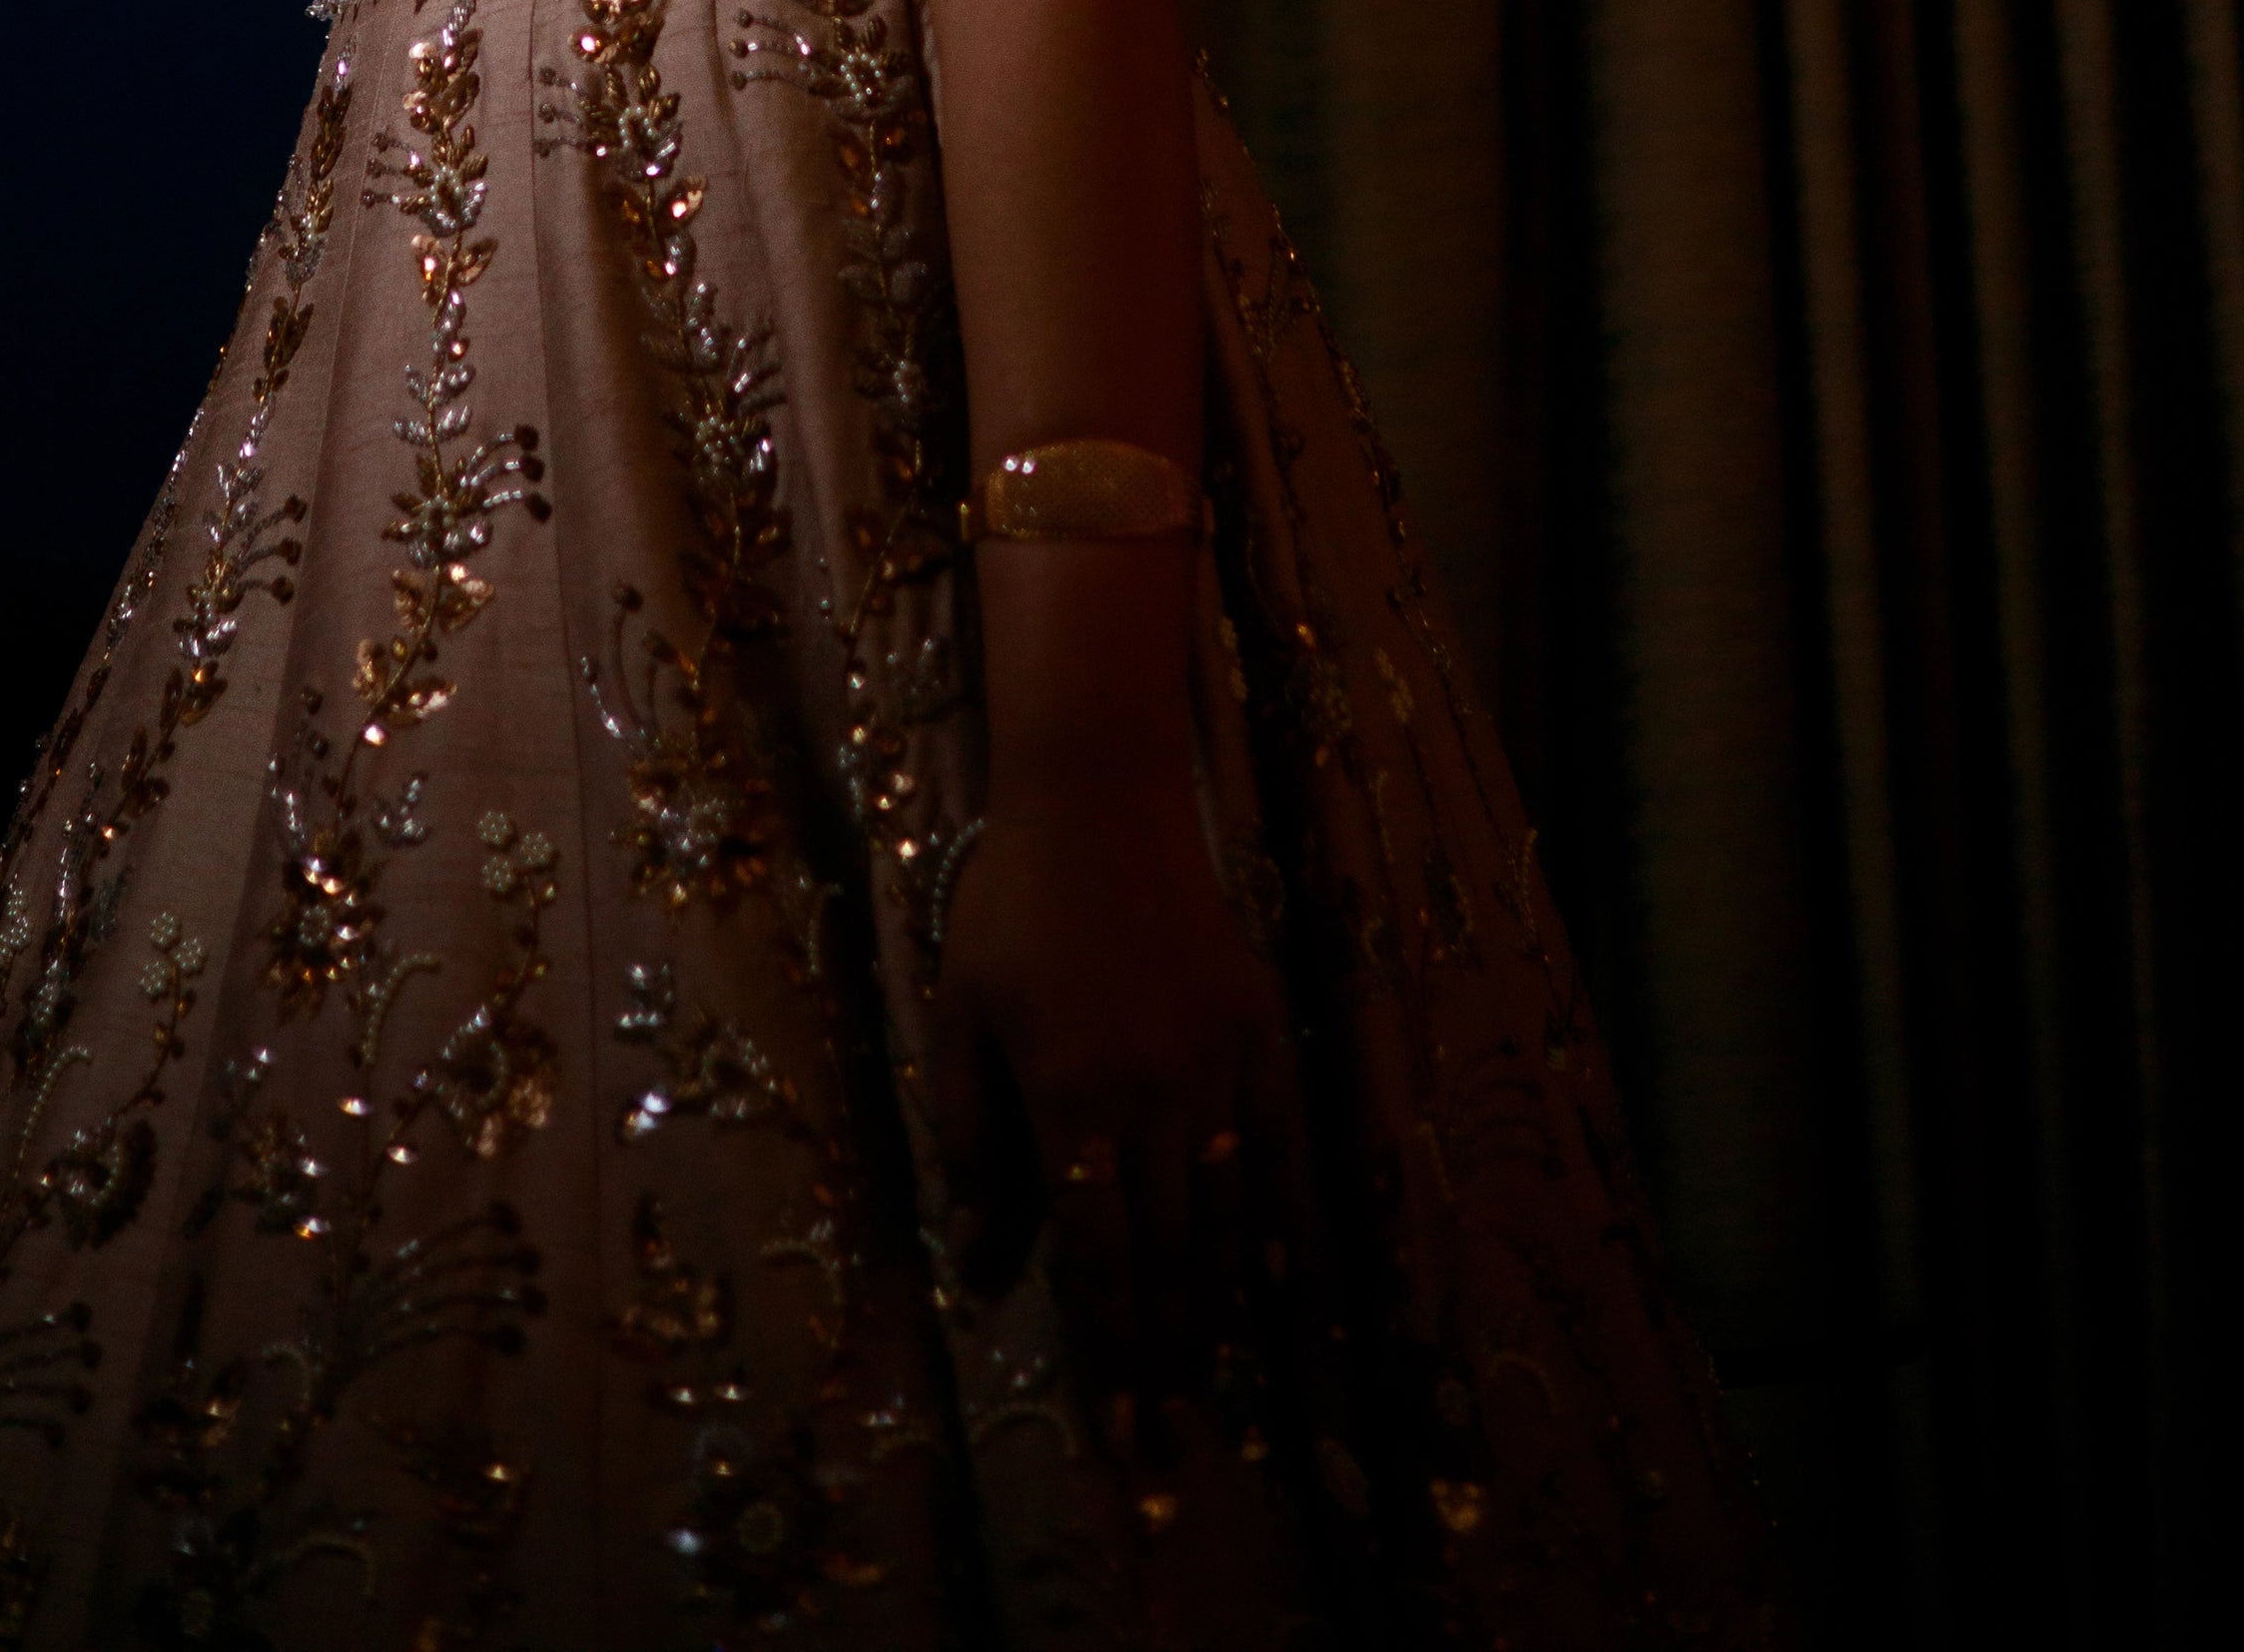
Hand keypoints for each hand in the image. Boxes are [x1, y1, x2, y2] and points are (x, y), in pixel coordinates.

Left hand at [926, 744, 1307, 1447]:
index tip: (1117, 1430)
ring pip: (1223, 1215)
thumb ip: (974, 1144)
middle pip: (1165, 1255)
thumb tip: (985, 1266)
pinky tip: (1282, 1288)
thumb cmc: (1011, 907)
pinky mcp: (1260, 1030)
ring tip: (1207, 1387)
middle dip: (1163, 1358)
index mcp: (1068, 1095)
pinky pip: (1281, 1146)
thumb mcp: (961, 1018)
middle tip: (1164, 1445)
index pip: (1096, 1257)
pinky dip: (1282, 1222)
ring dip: (1216, 1310)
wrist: (1100, 798)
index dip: (1108, 1352)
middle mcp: (1150, 1090)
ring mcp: (1216, 1061)